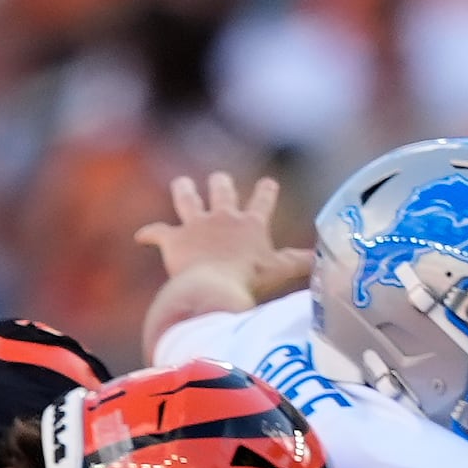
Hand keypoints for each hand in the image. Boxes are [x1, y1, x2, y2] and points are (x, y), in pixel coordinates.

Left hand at [137, 173, 304, 298]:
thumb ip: (300, 263)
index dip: (265, 191)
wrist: (214, 288)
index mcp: (251, 224)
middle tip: (220, 179)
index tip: (267, 184)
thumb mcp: (280, 272)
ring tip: (182, 183)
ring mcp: (197, 225)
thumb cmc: (249, 282)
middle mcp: (223, 217)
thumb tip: (326, 260)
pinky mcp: (174, 240)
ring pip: (187, 199)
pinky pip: (158, 232)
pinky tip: (141, 236)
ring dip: (184, 190)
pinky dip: (150, 234)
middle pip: (222, 190)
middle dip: (221, 183)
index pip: (262, 200)